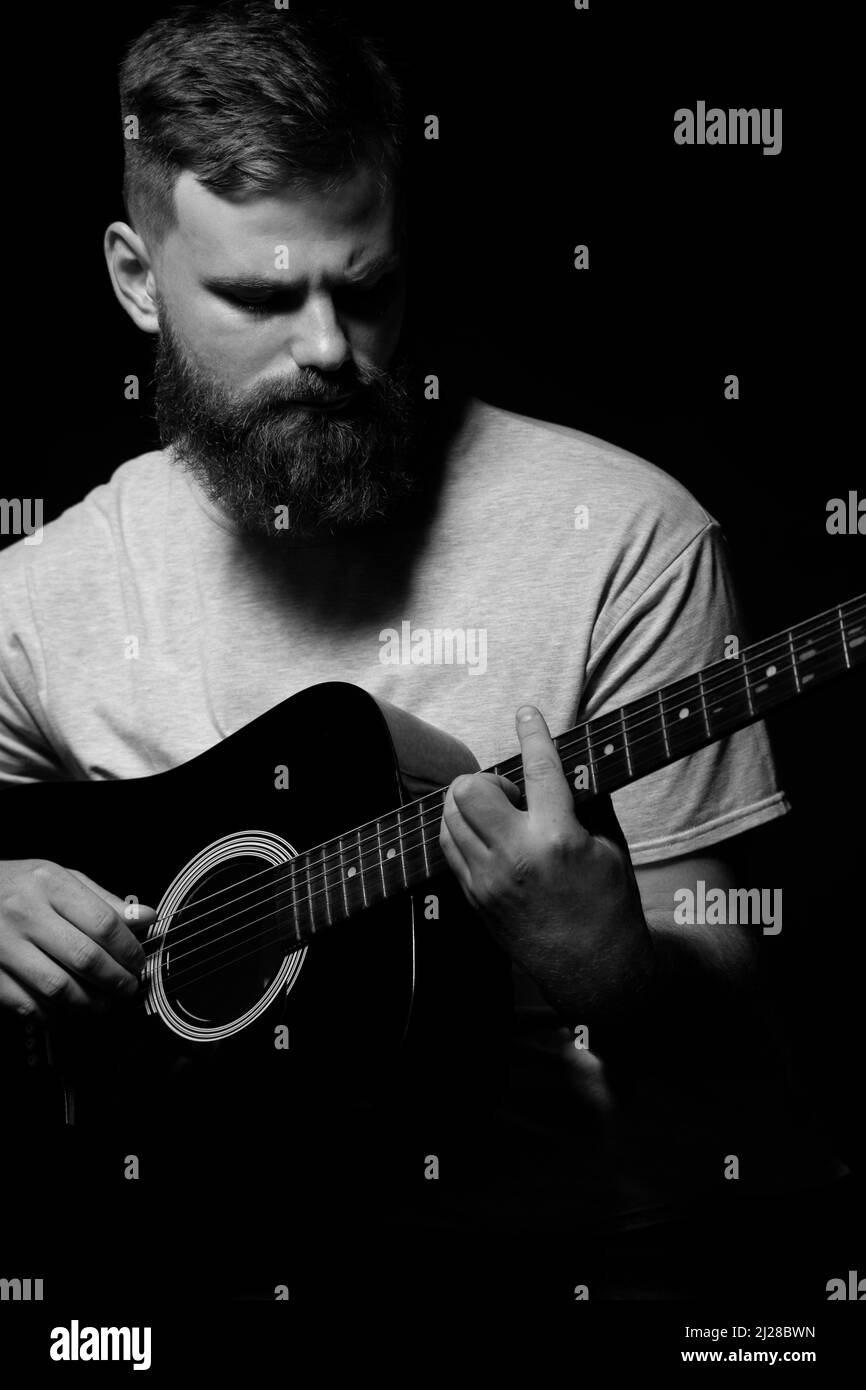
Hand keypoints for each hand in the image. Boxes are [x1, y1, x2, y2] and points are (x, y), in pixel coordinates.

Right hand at [0, 859, 154, 1021]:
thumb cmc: (18, 886)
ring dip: (89, 1003)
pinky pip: (27, 1004)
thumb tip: (146, 917)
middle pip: (84, 958)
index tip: (138, 961)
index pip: (103, 923)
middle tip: (128, 987)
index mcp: (48, 884)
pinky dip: (54, 1015)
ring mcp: (3, 946)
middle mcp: (24, 913)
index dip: (129, 949)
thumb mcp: (61, 878)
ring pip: (57, 987)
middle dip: (116, 980)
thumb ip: (105, 900)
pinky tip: (68, 1010)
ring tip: (103, 1003)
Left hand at [439, 705, 653, 1019]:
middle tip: (512, 793)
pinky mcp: (475, 897)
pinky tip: (485, 834)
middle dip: (488, 778)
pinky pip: (448, 846)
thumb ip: (588, 803)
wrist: (594, 970)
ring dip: (470, 802)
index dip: (533, 733)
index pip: (540, 769)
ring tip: (500, 815)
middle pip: (470, 789)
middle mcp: (516, 855)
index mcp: (559, 838)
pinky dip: (460, 829)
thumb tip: (572, 764)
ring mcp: (489, 879)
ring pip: (450, 816)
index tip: (526, 713)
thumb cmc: (611, 906)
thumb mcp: (611, 847)